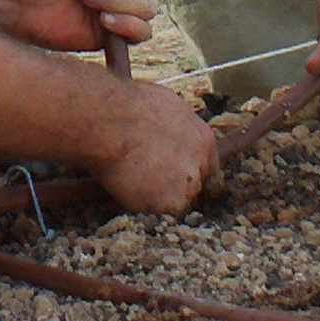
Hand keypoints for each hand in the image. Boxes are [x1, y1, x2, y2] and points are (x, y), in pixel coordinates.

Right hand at [87, 79, 220, 215]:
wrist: (110, 122)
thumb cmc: (129, 106)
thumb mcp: (168, 106)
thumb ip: (179, 129)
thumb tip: (172, 133)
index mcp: (205, 141)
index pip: (208, 169)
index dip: (191, 174)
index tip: (177, 178)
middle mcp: (202, 166)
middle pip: (195, 188)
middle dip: (176, 188)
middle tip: (150, 181)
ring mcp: (188, 187)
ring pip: (176, 203)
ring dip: (159, 199)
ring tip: (133, 181)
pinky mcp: (170, 205)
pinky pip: (157, 214)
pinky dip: (143, 207)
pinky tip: (129, 188)